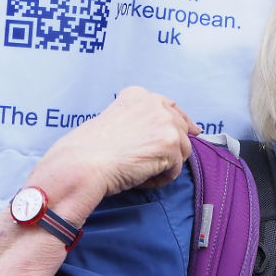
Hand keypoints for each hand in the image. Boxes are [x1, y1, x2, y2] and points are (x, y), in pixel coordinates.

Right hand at [28, 87, 200, 221]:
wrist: (84, 162)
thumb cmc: (90, 149)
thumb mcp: (116, 121)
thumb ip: (140, 121)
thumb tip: (163, 134)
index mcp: (139, 95)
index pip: (171, 107)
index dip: (181, 122)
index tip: (191, 132)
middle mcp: (155, 104)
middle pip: (182, 129)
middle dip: (172, 149)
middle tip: (151, 164)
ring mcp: (166, 122)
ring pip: (181, 151)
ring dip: (164, 166)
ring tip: (138, 171)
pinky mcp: (171, 144)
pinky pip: (175, 170)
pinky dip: (159, 179)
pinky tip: (140, 178)